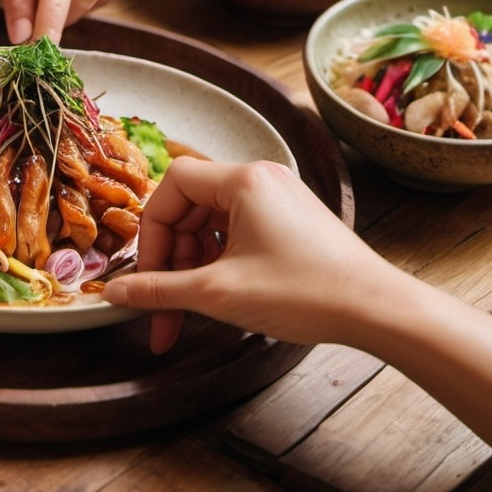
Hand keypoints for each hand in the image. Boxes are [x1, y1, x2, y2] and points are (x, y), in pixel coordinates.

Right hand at [102, 158, 386, 352]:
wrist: (378, 311)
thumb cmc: (306, 292)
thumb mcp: (217, 293)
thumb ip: (158, 290)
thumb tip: (113, 294)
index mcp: (243, 180)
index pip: (172, 186)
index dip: (151, 231)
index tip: (146, 275)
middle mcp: (260, 179)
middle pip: (189, 207)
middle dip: (171, 260)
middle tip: (163, 305)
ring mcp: (278, 200)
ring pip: (210, 224)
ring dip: (193, 266)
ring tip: (193, 308)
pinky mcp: (290, 222)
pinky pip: (236, 233)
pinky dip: (219, 263)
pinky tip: (220, 295)